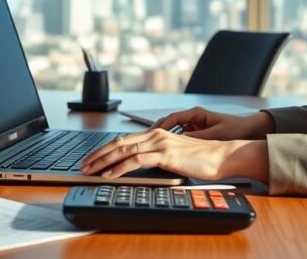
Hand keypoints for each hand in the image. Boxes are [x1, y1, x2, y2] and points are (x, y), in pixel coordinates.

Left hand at [80, 129, 268, 181]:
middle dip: (98, 154)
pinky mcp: (165, 154)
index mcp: (158, 133)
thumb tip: (143, 165)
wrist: (222, 156)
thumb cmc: (203, 158)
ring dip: (103, 161)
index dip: (106, 149)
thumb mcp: (175, 156)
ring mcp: (160, 142)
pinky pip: (136, 160)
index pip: (124, 140)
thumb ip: (158, 157)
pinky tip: (109, 174)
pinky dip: (119, 167)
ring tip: (89, 170)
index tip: (93, 158)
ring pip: (123, 150)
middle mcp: (156, 134)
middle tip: (83, 164)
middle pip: (119, 142)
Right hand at [151, 107, 275, 140]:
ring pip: (172, 131)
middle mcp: (193, 117)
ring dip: (162, 138)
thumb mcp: (216, 134)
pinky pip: (179, 137)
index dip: (160, 127)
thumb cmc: (236, 127)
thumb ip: (198, 138)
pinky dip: (171, 143)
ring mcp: (194, 125)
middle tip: (144, 142)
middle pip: (168, 123)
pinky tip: (165, 152)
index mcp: (196, 113)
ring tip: (151, 148)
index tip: (152, 136)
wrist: (251, 129)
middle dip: (155, 132)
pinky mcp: (197, 133)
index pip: (172, 118)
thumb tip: (180, 142)